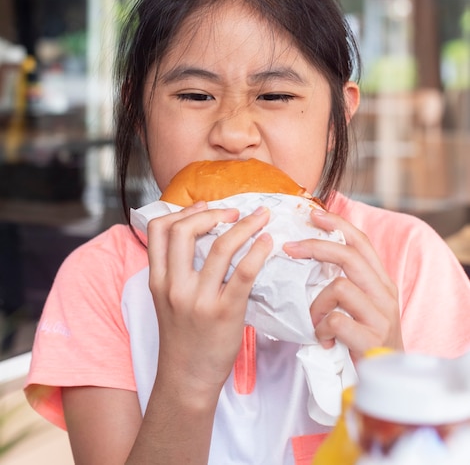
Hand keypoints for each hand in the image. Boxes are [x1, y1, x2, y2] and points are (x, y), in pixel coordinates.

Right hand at [147, 203, 272, 401]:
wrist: (186, 379)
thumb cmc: (183, 337)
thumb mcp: (167, 299)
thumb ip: (176, 269)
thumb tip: (203, 235)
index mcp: (158, 280)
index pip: (158, 229)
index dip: (182, 211)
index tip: (204, 207)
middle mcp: (174, 286)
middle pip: (184, 230)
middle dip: (212, 213)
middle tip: (234, 213)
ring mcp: (198, 299)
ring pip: (220, 247)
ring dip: (244, 225)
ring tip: (260, 218)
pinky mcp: (224, 312)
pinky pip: (243, 273)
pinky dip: (257, 251)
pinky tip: (266, 242)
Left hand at [283, 208, 402, 360]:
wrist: (389, 384)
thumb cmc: (366, 340)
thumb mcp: (361, 307)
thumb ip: (345, 283)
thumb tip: (310, 256)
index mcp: (381, 282)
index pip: (362, 242)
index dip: (338, 225)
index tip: (313, 214)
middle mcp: (385, 294)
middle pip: (350, 257)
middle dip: (316, 247)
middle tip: (289, 248)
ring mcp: (381, 316)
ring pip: (340, 287)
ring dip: (317, 304)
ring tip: (315, 322)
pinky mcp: (372, 339)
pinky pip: (335, 320)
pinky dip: (321, 329)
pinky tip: (323, 340)